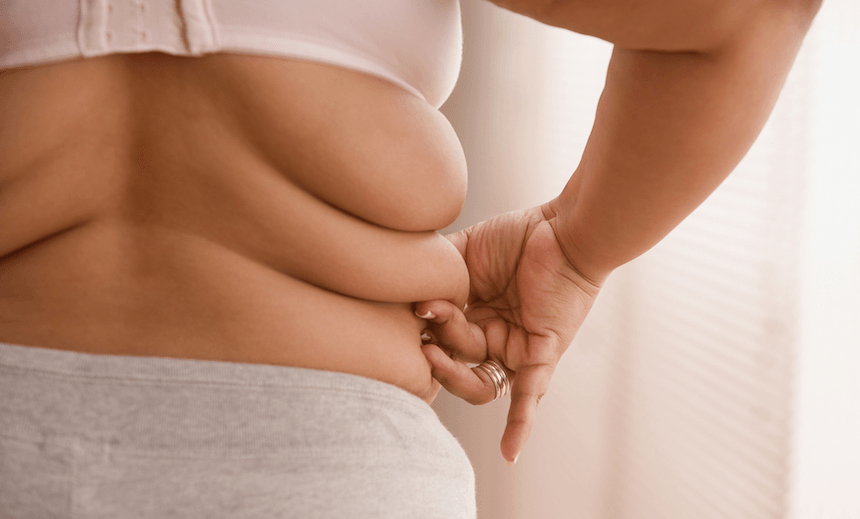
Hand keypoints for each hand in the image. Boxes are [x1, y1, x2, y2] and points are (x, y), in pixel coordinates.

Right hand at [415, 203, 601, 463]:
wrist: (566, 229)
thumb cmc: (520, 235)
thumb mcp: (464, 252)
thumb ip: (435, 271)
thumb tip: (406, 292)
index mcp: (474, 318)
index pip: (438, 342)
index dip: (419, 335)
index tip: (402, 314)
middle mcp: (493, 340)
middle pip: (453, 362)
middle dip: (435, 340)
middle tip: (423, 314)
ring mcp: (516, 352)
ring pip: (479, 383)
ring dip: (452, 373)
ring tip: (433, 351)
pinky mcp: (541, 356)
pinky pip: (529, 397)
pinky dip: (518, 426)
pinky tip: (508, 454)